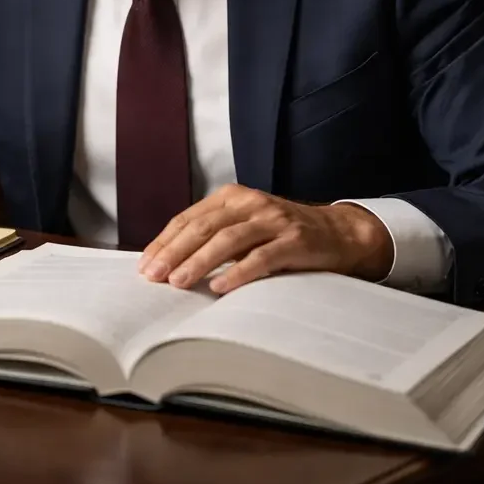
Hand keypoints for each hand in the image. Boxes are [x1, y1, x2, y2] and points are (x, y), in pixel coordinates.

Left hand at [137, 184, 393, 293]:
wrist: (339, 234)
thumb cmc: (281, 236)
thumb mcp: (245, 227)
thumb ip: (214, 237)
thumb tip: (168, 263)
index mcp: (231, 196)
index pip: (189, 218)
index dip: (165, 241)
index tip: (144, 265)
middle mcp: (250, 202)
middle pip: (203, 227)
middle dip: (174, 252)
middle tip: (153, 276)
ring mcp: (273, 219)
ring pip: (227, 240)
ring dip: (199, 261)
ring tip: (178, 282)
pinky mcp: (295, 240)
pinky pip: (261, 257)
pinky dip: (238, 272)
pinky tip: (219, 286)